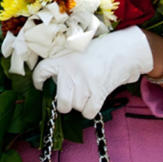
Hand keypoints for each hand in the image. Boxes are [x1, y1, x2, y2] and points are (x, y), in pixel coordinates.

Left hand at [32, 26, 153, 118]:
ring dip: (81, 103)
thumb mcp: (76, 49)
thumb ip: (62, 62)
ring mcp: (84, 83)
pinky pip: (88, 112)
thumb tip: (51, 82)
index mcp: (62, 58)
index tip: (40, 85)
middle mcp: (70, 71)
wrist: (123, 50)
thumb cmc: (99, 49)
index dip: (38, 81)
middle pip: (61, 101)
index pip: (41, 72)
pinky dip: (91, 109)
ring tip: (88, 91)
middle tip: (71, 95)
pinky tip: (94, 98)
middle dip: (66, 102)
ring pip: (76, 107)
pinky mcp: (98, 92)